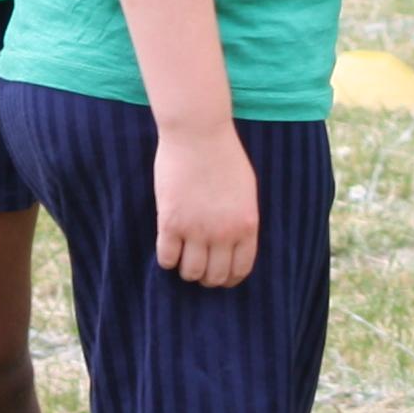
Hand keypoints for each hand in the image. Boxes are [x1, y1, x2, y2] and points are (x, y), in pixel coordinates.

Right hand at [152, 119, 260, 285]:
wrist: (198, 133)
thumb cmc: (224, 155)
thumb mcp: (246, 191)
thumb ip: (242, 219)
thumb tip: (234, 243)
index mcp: (246, 226)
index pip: (239, 269)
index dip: (228, 278)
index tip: (220, 276)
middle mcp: (223, 233)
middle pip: (214, 276)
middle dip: (206, 277)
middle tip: (198, 267)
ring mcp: (196, 229)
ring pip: (190, 272)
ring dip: (186, 270)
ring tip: (182, 257)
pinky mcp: (171, 222)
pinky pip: (167, 257)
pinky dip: (167, 259)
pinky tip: (167, 246)